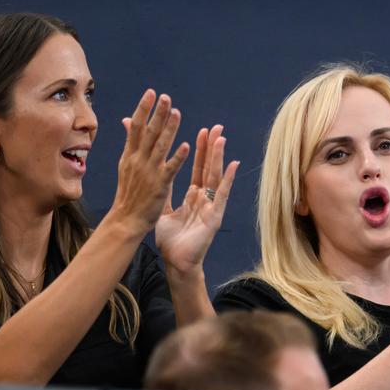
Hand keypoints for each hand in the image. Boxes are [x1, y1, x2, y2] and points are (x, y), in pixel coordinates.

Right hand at [110, 90, 188, 232]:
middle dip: (157, 113)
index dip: (143, 109)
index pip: (136, 127)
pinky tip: (186, 145)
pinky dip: (178, 157)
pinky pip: (170, 169)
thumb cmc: (128, 194)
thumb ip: (130, 142)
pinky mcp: (160, 186)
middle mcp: (138, 161)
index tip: (151, 93)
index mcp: (129, 155)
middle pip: (148, 132)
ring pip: (160, 146)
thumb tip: (127, 120)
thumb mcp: (125, 165)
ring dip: (169, 129)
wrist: (125, 220)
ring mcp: (149, 173)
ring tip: (177, 112)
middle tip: (166, 96)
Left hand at [155, 124, 238, 273]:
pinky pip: (222, 195)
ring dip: (219, 157)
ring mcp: (211, 207)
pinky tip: (232, 165)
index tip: (201, 131)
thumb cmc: (170, 240)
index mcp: (192, 197)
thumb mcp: (163, 210)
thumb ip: (164, 191)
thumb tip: (157, 173)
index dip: (200, 150)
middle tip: (215, 127)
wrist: (176, 262)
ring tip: (221, 138)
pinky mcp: (215, 216)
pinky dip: (227, 180)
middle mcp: (204, 199)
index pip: (198, 168)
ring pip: (216, 177)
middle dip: (212, 148)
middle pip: (209, 168)